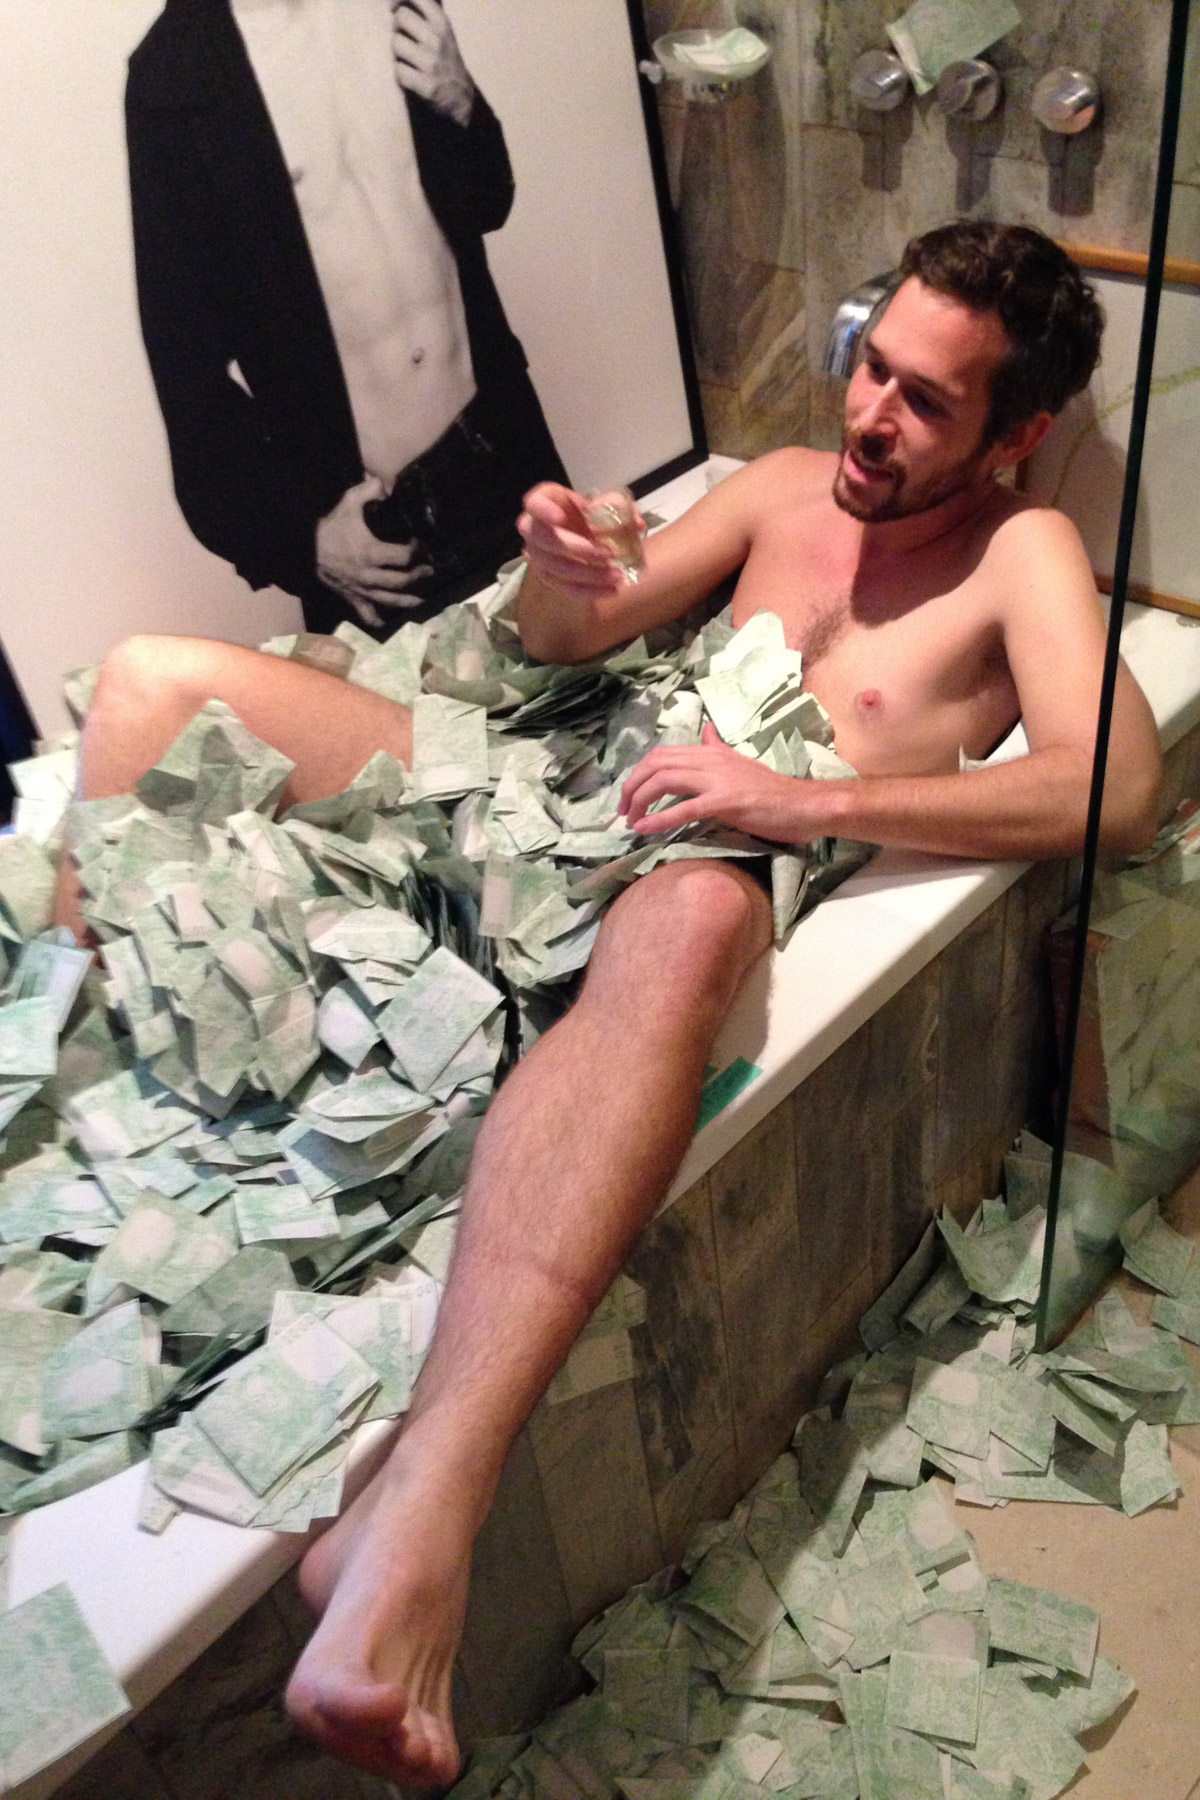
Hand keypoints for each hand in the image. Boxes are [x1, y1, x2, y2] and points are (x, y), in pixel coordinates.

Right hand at [316, 476, 433, 629]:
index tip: (422, 546)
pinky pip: (364, 612)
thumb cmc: (328, 526)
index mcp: (371, 552)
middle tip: (429, 571)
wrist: (303, 547)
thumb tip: (385, 484)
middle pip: (400, 580)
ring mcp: (360, 588)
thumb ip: (368, 491)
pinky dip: (375, 620)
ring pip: (387, 599)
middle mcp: (368, 574)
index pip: (402, 556)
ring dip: (405, 601)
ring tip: (421, 603)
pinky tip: (385, 624)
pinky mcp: (350, 596)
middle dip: (417, 576)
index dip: (416, 551)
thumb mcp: (348, 503)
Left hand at [392, 0, 474, 126]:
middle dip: (396, 27)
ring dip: (397, 53)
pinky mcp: (426, 86)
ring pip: (396, 43)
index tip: (393, 7)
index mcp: (442, 23)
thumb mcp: (442, 30)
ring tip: (407, 60)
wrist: (460, 97)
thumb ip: (426, 11)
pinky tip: (410, 77)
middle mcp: (438, 39)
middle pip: (401, 17)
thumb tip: (399, 0)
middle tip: (402, 37)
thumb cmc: (444, 58)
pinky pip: (399, 71)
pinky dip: (401, 76)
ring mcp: (432, 63)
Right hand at [517, 482, 634, 598]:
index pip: (533, 504)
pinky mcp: (547, 576)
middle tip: (607, 554)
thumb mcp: (607, 503)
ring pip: (554, 567)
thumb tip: (636, 524)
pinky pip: (563, 587)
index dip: (543, 511)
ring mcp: (537, 555)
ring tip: (617, 576)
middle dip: (576, 548)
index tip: (561, 519)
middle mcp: (533, 528)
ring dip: (587, 574)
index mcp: (546, 500)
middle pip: (544, 540)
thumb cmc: (593, 513)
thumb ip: (620, 508)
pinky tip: (610, 591)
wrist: (585, 534)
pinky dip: (588, 591)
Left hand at [619, 725, 837, 842]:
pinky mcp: (726, 802)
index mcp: (711, 752)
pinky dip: (659, 819)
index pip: (662, 754)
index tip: (629, 796)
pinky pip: (685, 808)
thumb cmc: (772, 791)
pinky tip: (643, 830)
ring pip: (665, 781)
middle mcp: (711, 759)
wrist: (803, 805)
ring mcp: (718, 780)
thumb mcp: (739, 764)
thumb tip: (706, 731)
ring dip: (640, 801)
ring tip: (629, 821)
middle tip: (622, 811)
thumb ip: (717, 749)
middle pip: (656, 764)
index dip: (639, 773)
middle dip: (632, 787)